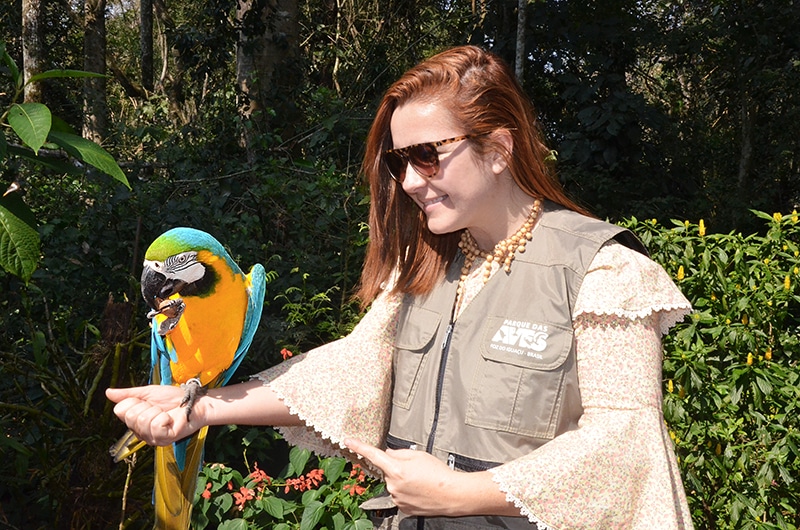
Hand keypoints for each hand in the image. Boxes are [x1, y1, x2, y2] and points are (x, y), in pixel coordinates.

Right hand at [106, 385, 202, 445]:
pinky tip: (170, 419)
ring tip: (166, 413)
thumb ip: (128, 394)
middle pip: (130, 415)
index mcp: (135, 422)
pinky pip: (155, 426)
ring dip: (157, 411)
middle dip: (147, 406)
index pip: (120, 410)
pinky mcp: (164, 439)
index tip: (148, 402)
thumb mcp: (148, 393)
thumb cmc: (173, 398)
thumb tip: (108, 392)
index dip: (135, 401)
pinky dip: (164, 418)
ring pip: (142, 420)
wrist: (194, 401)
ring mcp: (152, 438)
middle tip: (159, 408)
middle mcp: (141, 433)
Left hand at [344, 438, 461, 515]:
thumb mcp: (419, 455)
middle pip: (388, 471)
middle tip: (416, 470)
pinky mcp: (403, 508)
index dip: (358, 446)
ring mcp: (397, 498)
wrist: (453, 495)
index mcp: (396, 469)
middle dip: (398, 467)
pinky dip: (407, 492)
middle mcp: (393, 485)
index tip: (348, 441)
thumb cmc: (439, 474)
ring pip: (394, 484)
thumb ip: (399, 452)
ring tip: (421, 481)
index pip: (373, 454)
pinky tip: (420, 491)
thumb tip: (389, 453)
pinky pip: (400, 495)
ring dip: (403, 481)